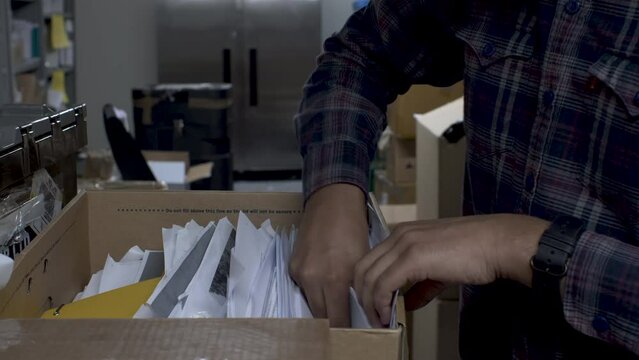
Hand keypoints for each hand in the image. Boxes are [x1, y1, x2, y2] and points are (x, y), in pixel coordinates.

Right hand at [290, 184, 369, 326]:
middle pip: (321, 315)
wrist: (331, 202)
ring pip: (311, 302)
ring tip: (336, 300)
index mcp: (336, 277)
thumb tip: (358, 308)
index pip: (337, 318)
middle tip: (346, 319)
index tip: (354, 330)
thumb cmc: (352, 228)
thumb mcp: (362, 260)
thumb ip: (357, 287)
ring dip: (323, 305)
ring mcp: (300, 272)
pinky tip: (324, 279)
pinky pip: (303, 288)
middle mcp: (314, 278)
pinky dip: (314, 289)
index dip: (346, 328)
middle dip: (333, 320)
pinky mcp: (292, 266)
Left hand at [353, 214, 549, 326]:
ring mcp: (404, 244)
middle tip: (370, 318)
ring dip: (370, 304)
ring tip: (379, 321)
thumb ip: (420, 285)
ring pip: (369, 277)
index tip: (371, 307)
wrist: (497, 243)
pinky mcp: (413, 257)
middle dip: (361, 297)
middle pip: (362, 268)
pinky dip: (380, 303)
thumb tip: (406, 303)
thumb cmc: (476, 252)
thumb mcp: (439, 268)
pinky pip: (384, 284)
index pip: (370, 260)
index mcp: (403, 233)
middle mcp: (399, 235)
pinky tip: (387, 315)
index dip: (366, 286)